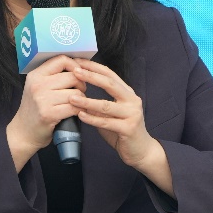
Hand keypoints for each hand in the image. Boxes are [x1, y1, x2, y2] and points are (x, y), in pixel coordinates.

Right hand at [6, 55, 83, 170]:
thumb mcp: (38, 87)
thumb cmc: (35, 108)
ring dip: (82, 99)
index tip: (79, 74)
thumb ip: (53, 75)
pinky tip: (76, 113)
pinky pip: (74, 107)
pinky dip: (79, 110)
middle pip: (73, 76)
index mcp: (36, 75)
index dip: (75, 65)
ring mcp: (43, 99)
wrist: (23, 132)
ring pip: (76, 92)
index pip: (61, 60)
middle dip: (81, 84)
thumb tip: (79, 65)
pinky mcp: (49, 114)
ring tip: (76, 103)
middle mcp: (38, 85)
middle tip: (79, 92)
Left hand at [69, 59, 173, 195]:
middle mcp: (132, 100)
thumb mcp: (111, 114)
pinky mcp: (129, 129)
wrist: (141, 151)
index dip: (93, 67)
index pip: (109, 75)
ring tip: (71, 97)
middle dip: (91, 76)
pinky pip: (106, 122)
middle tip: (74, 71)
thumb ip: (98, 104)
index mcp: (127, 93)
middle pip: (109, 84)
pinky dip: (92, 119)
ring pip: (106, 105)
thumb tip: (77, 94)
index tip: (77, 62)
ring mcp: (132, 114)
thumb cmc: (123, 130)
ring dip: (87, 101)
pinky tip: (80, 115)